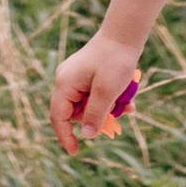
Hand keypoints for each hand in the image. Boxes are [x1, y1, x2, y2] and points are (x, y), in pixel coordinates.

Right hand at [51, 32, 141, 155]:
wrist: (124, 34)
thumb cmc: (115, 60)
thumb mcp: (107, 91)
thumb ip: (95, 115)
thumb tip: (86, 136)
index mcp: (65, 84)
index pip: (58, 117)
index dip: (65, 137)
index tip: (75, 152)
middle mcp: (66, 81)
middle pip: (75, 112)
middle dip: (96, 119)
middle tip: (116, 122)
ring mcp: (76, 77)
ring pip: (88, 105)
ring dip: (106, 109)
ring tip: (127, 106)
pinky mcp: (87, 75)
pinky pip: (94, 95)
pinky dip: (109, 100)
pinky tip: (126, 99)